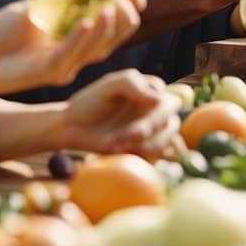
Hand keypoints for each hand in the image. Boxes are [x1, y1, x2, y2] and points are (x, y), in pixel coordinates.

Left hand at [0, 0, 147, 94]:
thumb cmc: (2, 33)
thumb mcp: (33, 5)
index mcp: (80, 38)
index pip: (118, 25)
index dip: (131, 6)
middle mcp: (77, 53)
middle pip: (115, 38)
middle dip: (125, 16)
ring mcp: (64, 65)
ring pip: (96, 49)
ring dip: (107, 28)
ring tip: (111, 7)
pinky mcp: (46, 73)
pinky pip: (69, 55)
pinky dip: (80, 37)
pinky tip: (87, 20)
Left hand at [63, 70, 180, 156]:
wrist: (73, 127)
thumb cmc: (91, 102)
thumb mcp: (109, 86)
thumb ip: (133, 85)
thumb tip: (158, 99)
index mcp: (154, 92)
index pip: (170, 104)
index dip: (156, 117)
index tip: (136, 127)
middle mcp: (157, 112)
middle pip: (171, 125)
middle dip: (151, 134)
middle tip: (128, 138)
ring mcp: (153, 134)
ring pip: (168, 145)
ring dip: (147, 148)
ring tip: (118, 147)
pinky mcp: (145, 152)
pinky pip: (159, 160)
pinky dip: (146, 160)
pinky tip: (127, 157)